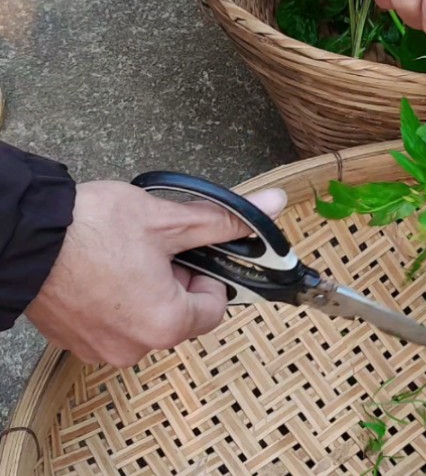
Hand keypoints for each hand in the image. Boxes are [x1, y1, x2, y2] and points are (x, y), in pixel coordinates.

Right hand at [25, 181, 287, 367]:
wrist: (19, 236)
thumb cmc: (90, 229)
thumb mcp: (169, 220)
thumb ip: (225, 220)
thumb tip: (270, 206)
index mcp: (165, 325)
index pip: (214, 308)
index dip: (206, 276)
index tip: (187, 254)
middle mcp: (134, 348)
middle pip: (180, 316)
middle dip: (174, 282)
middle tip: (151, 250)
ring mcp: (99, 349)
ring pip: (145, 319)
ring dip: (144, 290)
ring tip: (121, 257)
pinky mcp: (72, 341)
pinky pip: (111, 323)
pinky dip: (113, 299)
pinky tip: (98, 270)